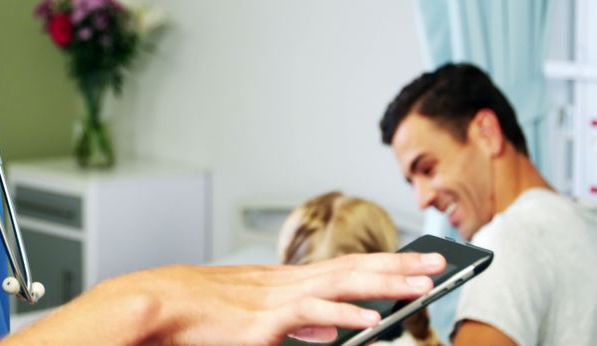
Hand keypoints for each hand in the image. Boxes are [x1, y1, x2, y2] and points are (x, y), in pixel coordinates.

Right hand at [8, 251, 444, 344]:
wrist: (154, 307)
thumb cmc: (196, 317)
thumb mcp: (254, 320)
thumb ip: (294, 325)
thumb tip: (331, 334)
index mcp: (286, 281)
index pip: (346, 267)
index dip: (384, 263)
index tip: (416, 262)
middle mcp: (288, 282)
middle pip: (355, 268)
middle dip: (401, 265)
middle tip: (442, 263)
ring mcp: (277, 298)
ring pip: (343, 284)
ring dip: (386, 283)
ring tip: (425, 284)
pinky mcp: (264, 321)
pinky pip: (312, 315)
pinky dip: (345, 315)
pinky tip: (373, 319)